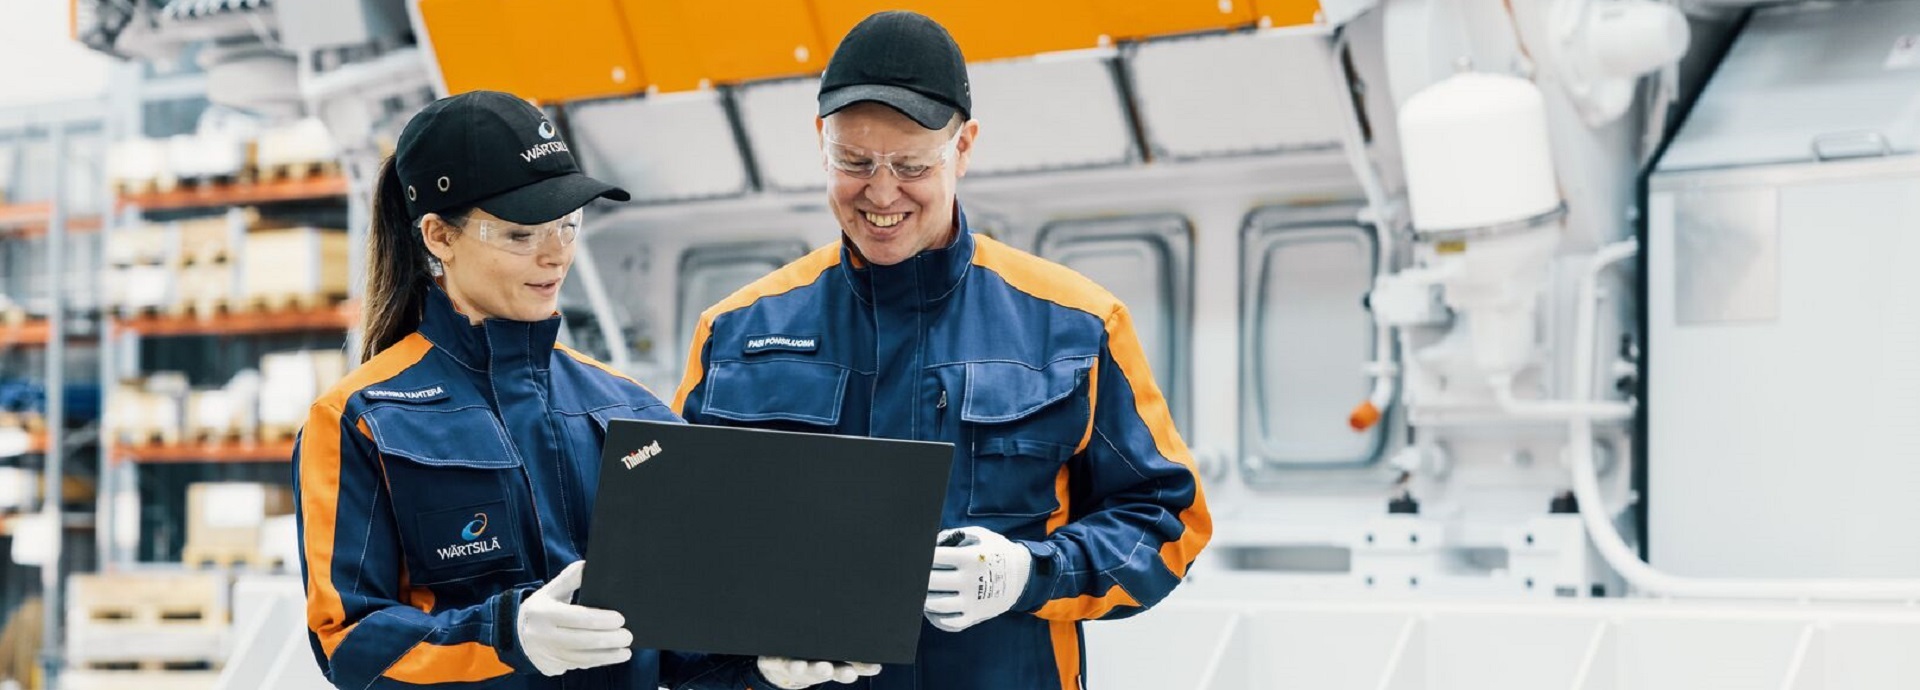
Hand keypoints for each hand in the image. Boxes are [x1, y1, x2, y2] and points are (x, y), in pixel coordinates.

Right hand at [517, 561, 632, 675]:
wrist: (516, 633)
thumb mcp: (551, 590)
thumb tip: (590, 565)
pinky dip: (597, 662)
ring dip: (607, 656)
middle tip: (628, 635)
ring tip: (625, 651)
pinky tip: (611, 657)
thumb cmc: (541, 608)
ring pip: (582, 658)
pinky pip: (578, 666)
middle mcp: (543, 636)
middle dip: (610, 639)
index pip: (578, 617)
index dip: (602, 619)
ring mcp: (546, 654)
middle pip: (583, 640)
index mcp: (544, 613)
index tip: (620, 619)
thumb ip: (570, 577)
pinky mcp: (550, 666)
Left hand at [755, 656, 881, 687]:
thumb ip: (855, 664)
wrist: (782, 671)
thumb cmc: (814, 660)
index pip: (842, 671)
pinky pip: (772, 661)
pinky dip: (770, 661)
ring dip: (799, 669)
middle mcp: (812, 669)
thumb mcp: (836, 662)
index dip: (848, 672)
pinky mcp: (773, 662)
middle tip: (827, 668)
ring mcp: (793, 666)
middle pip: (820, 670)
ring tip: (800, 667)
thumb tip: (877, 666)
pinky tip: (770, 659)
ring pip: (797, 668)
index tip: (855, 672)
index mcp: (830, 667)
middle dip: (823, 671)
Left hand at [924, 526, 1030, 631]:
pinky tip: (931, 607)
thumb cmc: (994, 552)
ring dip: (923, 598)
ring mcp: (972, 601)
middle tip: (913, 575)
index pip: (935, 558)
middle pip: (931, 581)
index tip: (916, 558)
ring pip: (936, 604)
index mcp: (970, 558)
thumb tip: (930, 543)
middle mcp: (970, 580)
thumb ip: (953, 535)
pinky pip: (948, 622)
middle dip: (918, 578)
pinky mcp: (974, 616)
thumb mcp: (979, 535)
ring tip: (920, 591)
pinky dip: (935, 617)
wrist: (1022, 576)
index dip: (921, 557)